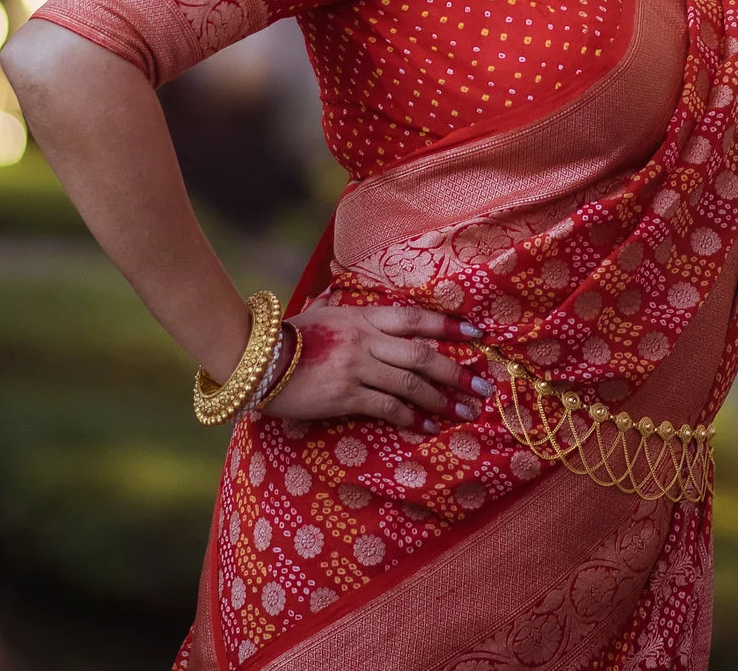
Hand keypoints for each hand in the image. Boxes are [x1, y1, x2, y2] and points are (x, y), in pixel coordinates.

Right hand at [262, 302, 493, 434]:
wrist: (255, 358)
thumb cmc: (287, 337)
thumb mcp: (323, 315)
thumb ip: (348, 314)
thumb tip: (359, 309)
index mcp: (362, 316)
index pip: (416, 318)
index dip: (450, 325)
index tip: (478, 335)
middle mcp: (365, 339)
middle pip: (423, 354)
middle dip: (457, 372)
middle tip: (482, 387)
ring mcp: (356, 367)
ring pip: (411, 383)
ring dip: (442, 400)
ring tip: (464, 413)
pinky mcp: (345, 395)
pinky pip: (388, 406)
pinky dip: (411, 417)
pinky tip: (426, 427)